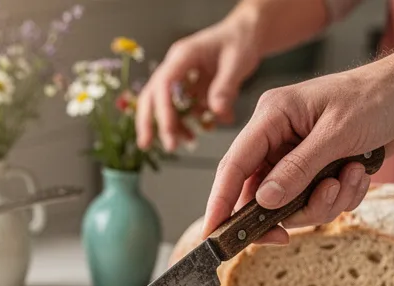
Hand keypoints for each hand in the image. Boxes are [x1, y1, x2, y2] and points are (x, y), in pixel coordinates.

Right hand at [135, 19, 260, 151]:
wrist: (247, 33)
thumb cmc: (241, 41)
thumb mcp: (237, 62)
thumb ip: (225, 87)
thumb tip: (216, 113)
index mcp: (184, 55)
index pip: (164, 84)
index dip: (163, 110)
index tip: (168, 132)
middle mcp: (176, 65)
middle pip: (151, 94)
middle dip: (147, 121)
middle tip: (147, 144)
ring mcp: (180, 76)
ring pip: (163, 103)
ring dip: (170, 125)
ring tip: (185, 142)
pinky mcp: (188, 86)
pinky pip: (181, 107)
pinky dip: (187, 121)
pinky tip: (201, 130)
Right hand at [203, 66, 393, 242]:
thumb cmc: (375, 99)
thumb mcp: (336, 134)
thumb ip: (298, 169)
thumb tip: (264, 201)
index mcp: (271, 117)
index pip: (234, 164)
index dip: (220, 201)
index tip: (213, 233)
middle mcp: (278, 137)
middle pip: (261, 193)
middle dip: (287, 211)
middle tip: (290, 234)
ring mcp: (298, 155)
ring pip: (292, 203)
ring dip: (323, 202)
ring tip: (348, 179)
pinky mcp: (318, 168)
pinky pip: (317, 200)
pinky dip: (341, 196)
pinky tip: (358, 174)